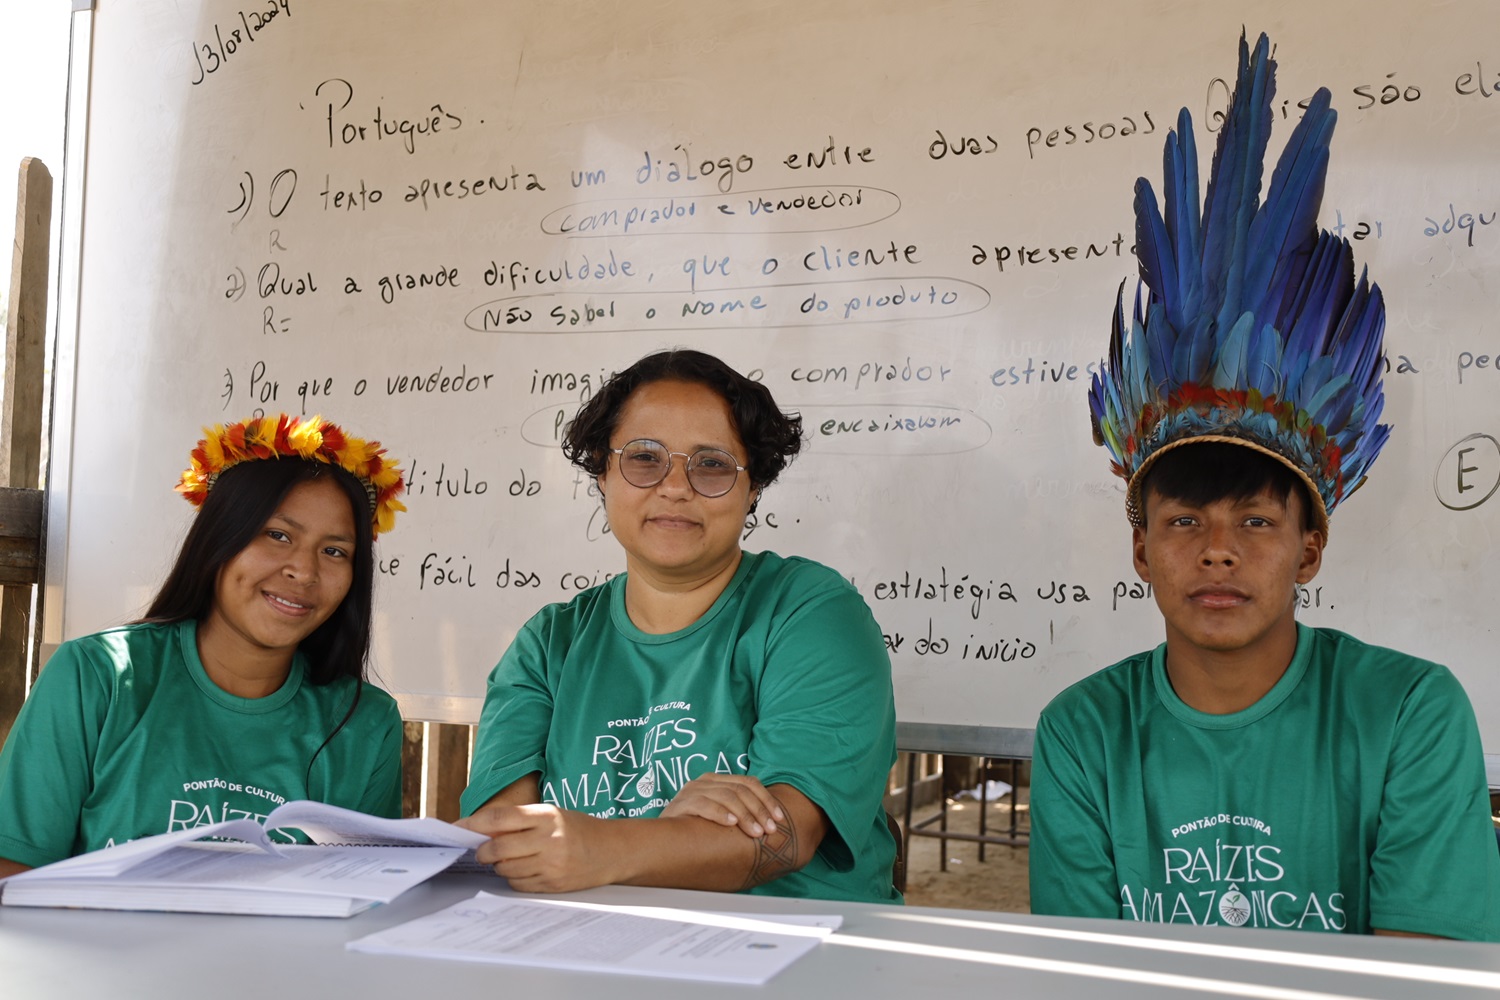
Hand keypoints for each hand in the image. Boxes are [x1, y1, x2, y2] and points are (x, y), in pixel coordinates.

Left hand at [458, 803, 618, 892]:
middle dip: (482, 851)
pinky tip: (524, 869)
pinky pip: (519, 884)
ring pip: (505, 868)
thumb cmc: (576, 829)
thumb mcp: (551, 815)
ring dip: (499, 864)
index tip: (458, 828)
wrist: (611, 850)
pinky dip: (514, 877)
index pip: (501, 818)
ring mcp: (551, 864)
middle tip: (480, 850)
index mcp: (547, 816)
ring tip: (509, 858)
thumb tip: (478, 830)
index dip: (474, 824)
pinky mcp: (553, 885)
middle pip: (498, 847)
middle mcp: (549, 839)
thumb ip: (519, 821)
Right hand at [660, 773, 784, 838]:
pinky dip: (720, 813)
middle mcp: (705, 781)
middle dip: (759, 810)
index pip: (749, 783)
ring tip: (756, 832)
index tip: (779, 819)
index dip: (767, 800)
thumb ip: (740, 814)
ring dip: (745, 815)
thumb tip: (772, 824)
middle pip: (740, 790)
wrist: (661, 841)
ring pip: (726, 796)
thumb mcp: (721, 818)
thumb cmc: (696, 831)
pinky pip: (703, 804)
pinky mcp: (680, 804)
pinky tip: (731, 824)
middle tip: (770, 830)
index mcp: (717, 780)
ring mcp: (691, 791)